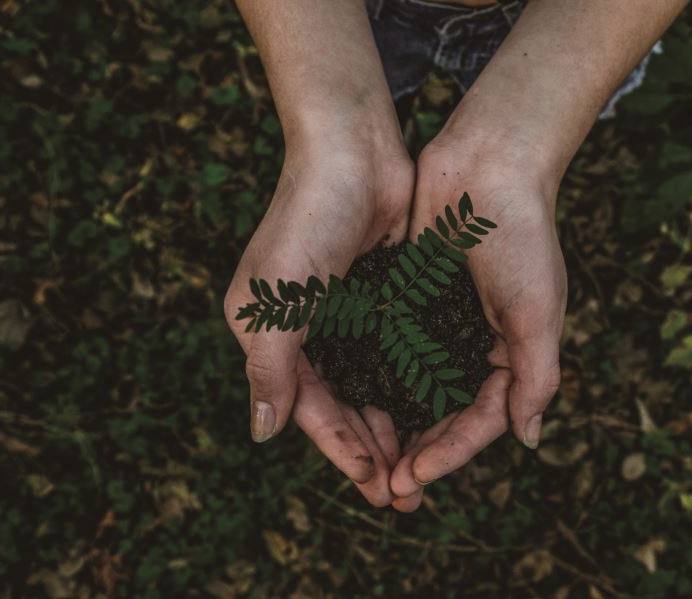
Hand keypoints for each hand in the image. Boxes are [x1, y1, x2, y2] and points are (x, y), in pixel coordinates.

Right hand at [224, 129, 413, 506]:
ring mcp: (344, 313)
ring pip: (369, 385)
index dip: (339, 448)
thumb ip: (269, 369)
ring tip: (419, 465)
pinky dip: (408, 384)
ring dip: (391, 424)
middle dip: (369, 449)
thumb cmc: (307, 220)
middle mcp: (304, 329)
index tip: (374, 484)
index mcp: (269, 333)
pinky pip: (393, 353)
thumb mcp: (277, 300)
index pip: (306, 406)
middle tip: (403, 492)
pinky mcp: (379, 297)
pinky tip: (430, 411)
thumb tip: (261, 433)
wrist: (353, 151)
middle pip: (339, 404)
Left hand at [389, 132, 566, 508]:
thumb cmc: (522, 236)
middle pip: (443, 414)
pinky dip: (374, 376)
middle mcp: (472, 346)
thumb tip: (529, 440)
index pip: (480, 421)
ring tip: (366, 459)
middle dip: (418, 452)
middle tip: (386, 487)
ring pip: (411, 389)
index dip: (449, 453)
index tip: (414, 476)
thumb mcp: (538, 311)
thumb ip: (536, 376)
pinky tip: (350, 401)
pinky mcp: (408, 299)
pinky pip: (389, 348)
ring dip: (392, 425)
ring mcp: (438, 324)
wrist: (488, 165)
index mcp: (510, 354)